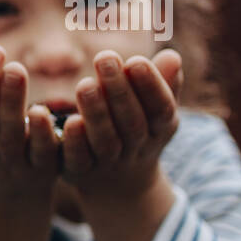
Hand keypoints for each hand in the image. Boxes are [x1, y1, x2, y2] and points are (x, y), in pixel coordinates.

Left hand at [62, 49, 182, 240]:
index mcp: (160, 129)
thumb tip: (172, 56)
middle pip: (131, 122)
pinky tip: (69, 120)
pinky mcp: (81, 172)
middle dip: (119, 90)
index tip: (135, 60)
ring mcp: (109, 163)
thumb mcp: (154, 111)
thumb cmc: (137, 130)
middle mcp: (137, 148)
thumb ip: (163, 84)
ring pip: (105, 140)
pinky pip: (79, 158)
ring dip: (96, 112)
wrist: (119, 184)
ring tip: (84, 84)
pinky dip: (75, 141)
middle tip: (104, 57)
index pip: (161, 108)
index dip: (150, 86)